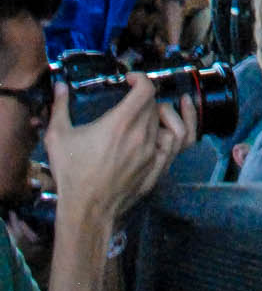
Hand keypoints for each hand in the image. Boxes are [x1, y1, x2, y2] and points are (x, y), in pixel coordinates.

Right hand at [44, 79, 192, 227]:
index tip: (130, 80)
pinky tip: (161, 133)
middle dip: (144, 98)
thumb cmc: (72, 174)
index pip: (146, 89)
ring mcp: (151, 153)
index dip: (141, 78)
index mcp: (121, 123)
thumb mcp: (58, 138)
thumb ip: (59, 107)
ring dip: (159, 114)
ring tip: (147, 114)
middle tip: (130, 102)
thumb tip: (60, 86)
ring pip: (167, 123)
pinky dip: (171, 133)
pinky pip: (174, 145)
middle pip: (155, 104)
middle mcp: (141, 135)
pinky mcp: (156, 169)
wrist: (85, 211)